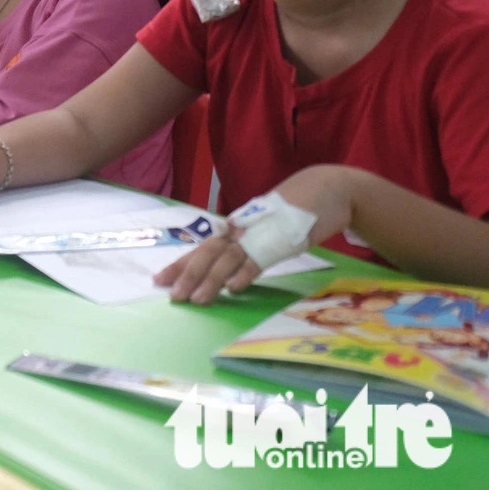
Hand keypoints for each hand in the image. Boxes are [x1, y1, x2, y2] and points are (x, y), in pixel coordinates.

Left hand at [154, 166, 351, 304]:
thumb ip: (249, 244)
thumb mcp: (267, 229)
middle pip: (208, 253)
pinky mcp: (282, 240)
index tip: (159, 280)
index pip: (203, 248)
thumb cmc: (297, 211)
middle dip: (187, 274)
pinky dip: (245, 272)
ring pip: (228, 258)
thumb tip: (231, 265)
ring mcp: (260, 235)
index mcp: (236, 228)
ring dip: (210, 280)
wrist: (329, 189)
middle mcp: (242, 229)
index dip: (181, 264)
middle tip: (172, 296)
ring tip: (196, 300)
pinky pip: (259, 258)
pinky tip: (233, 288)